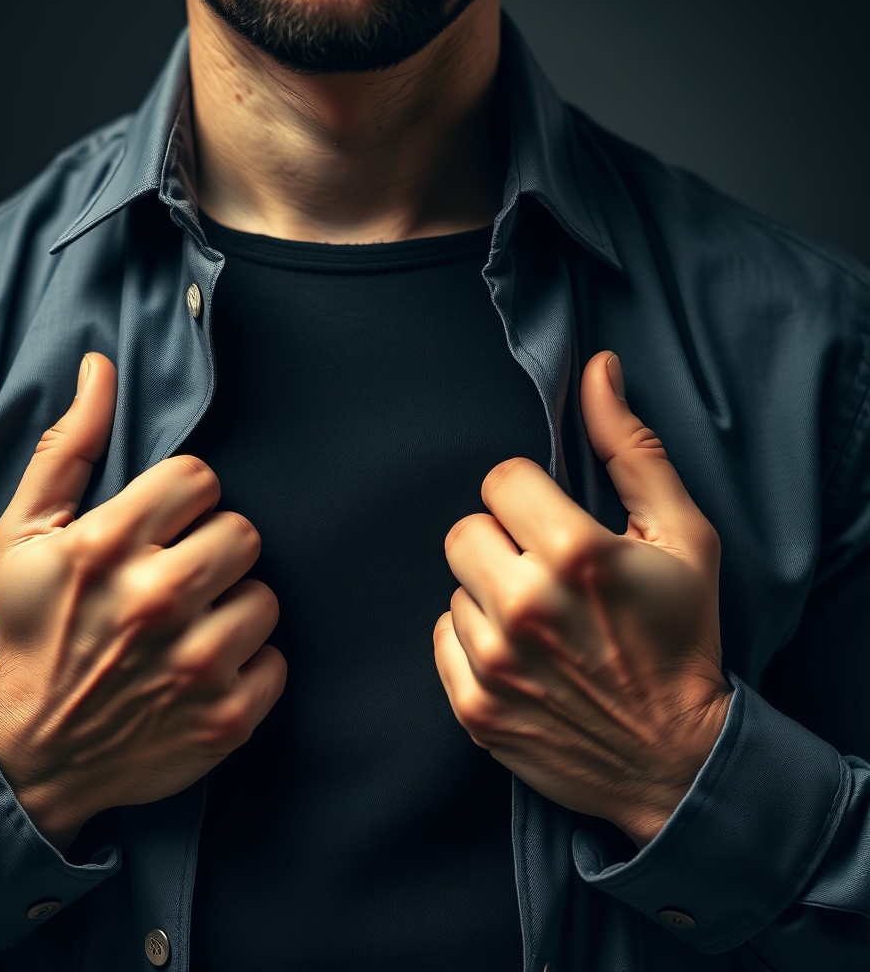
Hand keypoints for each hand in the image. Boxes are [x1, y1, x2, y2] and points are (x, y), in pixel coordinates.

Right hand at [0, 354, 285, 849]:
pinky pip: (277, 659)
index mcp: (106, 548)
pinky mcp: (228, 718)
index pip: (200, 478)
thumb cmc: (31, 632)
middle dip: (213, 549)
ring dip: (234, 606)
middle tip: (179, 578)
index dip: (184, 499)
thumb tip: (102, 367)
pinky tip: (207, 670)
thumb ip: (67, 448)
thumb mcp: (22, 536)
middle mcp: (157, 602)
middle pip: (243, 533)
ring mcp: (197, 665)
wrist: (36, 753)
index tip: (163, 527)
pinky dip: (250, 664)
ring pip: (266, 596)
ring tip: (193, 626)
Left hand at [435, 351, 730, 847]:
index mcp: (574, 553)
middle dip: (501, 542)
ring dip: (489, 595)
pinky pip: (442, 637)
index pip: (500, 480)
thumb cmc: (682, 638)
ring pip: (455, 586)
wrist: (673, 757)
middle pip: (464, 530)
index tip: (555, 525)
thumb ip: (632, 448)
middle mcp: (524, 606)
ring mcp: (493, 661)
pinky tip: (519, 655)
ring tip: (539, 622)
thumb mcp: (683, 537)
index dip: (529, 498)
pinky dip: (472, 641)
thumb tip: (596, 368)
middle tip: (543, 572)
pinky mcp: (473, 706)